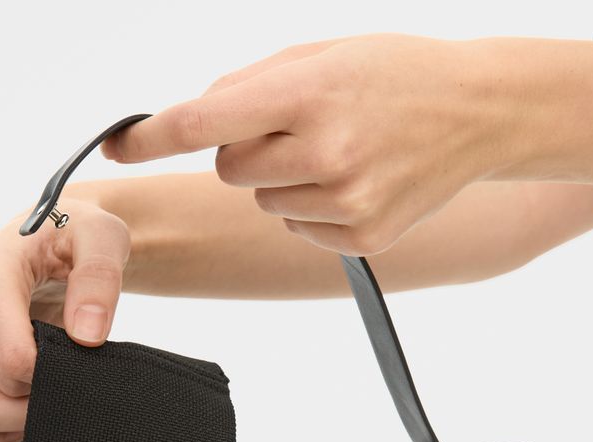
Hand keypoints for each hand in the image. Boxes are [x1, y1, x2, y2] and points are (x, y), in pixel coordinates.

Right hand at [0, 197, 129, 441]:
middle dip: (39, 400)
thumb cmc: (78, 238)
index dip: (51, 376)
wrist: (60, 242)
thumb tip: (86, 336)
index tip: (78, 355)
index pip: (11, 358)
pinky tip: (26, 415)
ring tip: (52, 391)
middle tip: (73, 375)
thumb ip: (100, 278)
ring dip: (18, 423)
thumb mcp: (104, 238)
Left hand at [101, 35, 503, 255]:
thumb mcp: (322, 54)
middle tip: (295, 127)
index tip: (115, 148)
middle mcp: (325, 151)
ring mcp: (346, 201)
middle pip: (229, 169)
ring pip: (262, 202)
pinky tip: (352, 182)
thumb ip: (252, 86)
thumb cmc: (394, 73)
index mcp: (307, 92)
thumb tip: (194, 120)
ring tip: (336, 151)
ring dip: (281, 180)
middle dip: (244, 149)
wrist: (477, 112)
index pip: (203, 122)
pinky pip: (297, 228)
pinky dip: (311, 209)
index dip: (150, 138)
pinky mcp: (362, 236)